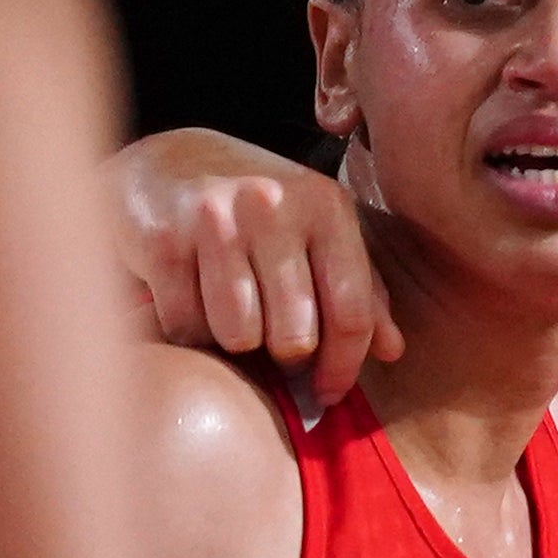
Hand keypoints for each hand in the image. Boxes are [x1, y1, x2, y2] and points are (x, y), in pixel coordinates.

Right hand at [113, 130, 391, 410]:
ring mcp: (216, 220)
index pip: (351, 314)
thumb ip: (361, 290)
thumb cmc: (255, 211)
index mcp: (325, 205)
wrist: (165, 163)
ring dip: (232, 344)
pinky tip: (189, 303)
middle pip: (294, 337)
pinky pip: (185, 327)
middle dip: (283, 358)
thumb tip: (394, 351)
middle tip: (268, 343)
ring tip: (228, 317)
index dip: (342, 369)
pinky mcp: (163, 240)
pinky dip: (187, 332)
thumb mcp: (317, 234)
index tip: (328, 394)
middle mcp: (273, 205)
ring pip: (238, 337)